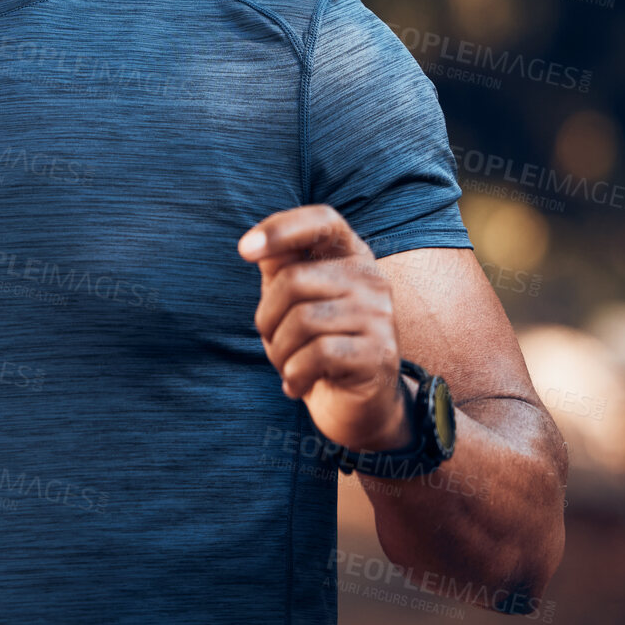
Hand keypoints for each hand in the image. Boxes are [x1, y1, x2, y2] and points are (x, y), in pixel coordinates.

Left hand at [239, 205, 409, 452]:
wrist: (356, 403)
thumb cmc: (315, 341)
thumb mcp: (293, 298)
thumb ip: (279, 265)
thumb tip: (254, 245)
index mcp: (350, 254)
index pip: (323, 221)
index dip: (281, 228)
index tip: (244, 251)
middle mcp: (371, 277)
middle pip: (294, 281)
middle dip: (267, 318)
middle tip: (273, 341)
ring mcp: (380, 315)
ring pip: (302, 320)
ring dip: (279, 352)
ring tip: (287, 364)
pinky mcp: (379, 354)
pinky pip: (317, 354)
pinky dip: (294, 374)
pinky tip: (297, 383)